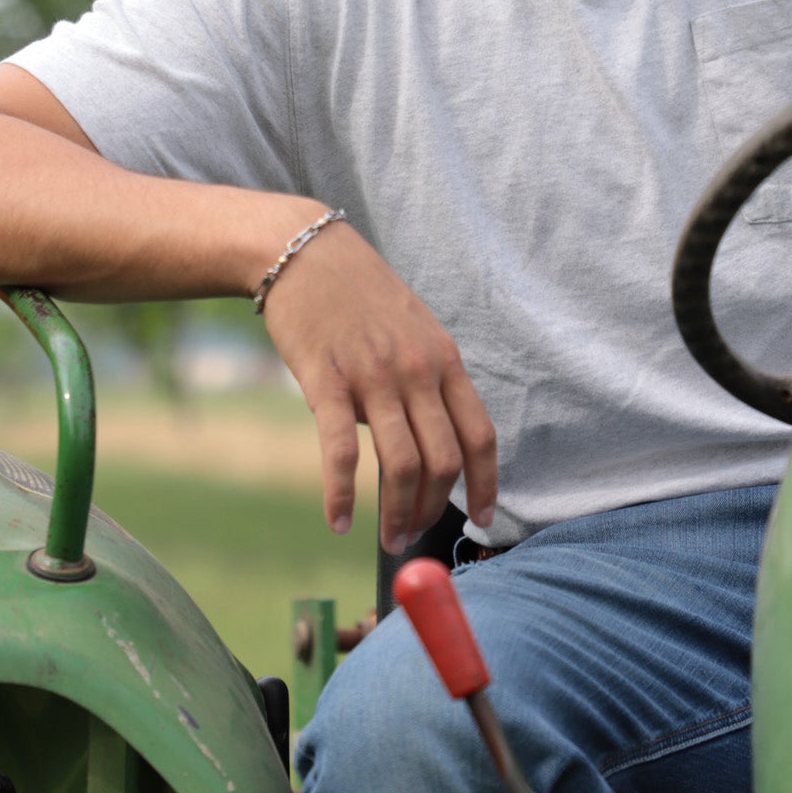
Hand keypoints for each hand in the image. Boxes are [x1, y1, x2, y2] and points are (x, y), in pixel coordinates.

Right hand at [261, 219, 497, 552]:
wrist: (304, 252)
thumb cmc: (359, 296)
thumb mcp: (414, 329)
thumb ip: (428, 380)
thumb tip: (431, 441)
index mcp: (444, 358)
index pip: (480, 435)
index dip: (487, 484)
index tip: (485, 519)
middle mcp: (417, 369)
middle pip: (444, 460)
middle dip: (434, 510)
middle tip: (414, 536)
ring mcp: (373, 375)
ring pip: (402, 463)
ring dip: (398, 513)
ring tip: (389, 540)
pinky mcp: (326, 380)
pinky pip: (340, 452)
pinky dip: (341, 495)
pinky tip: (338, 521)